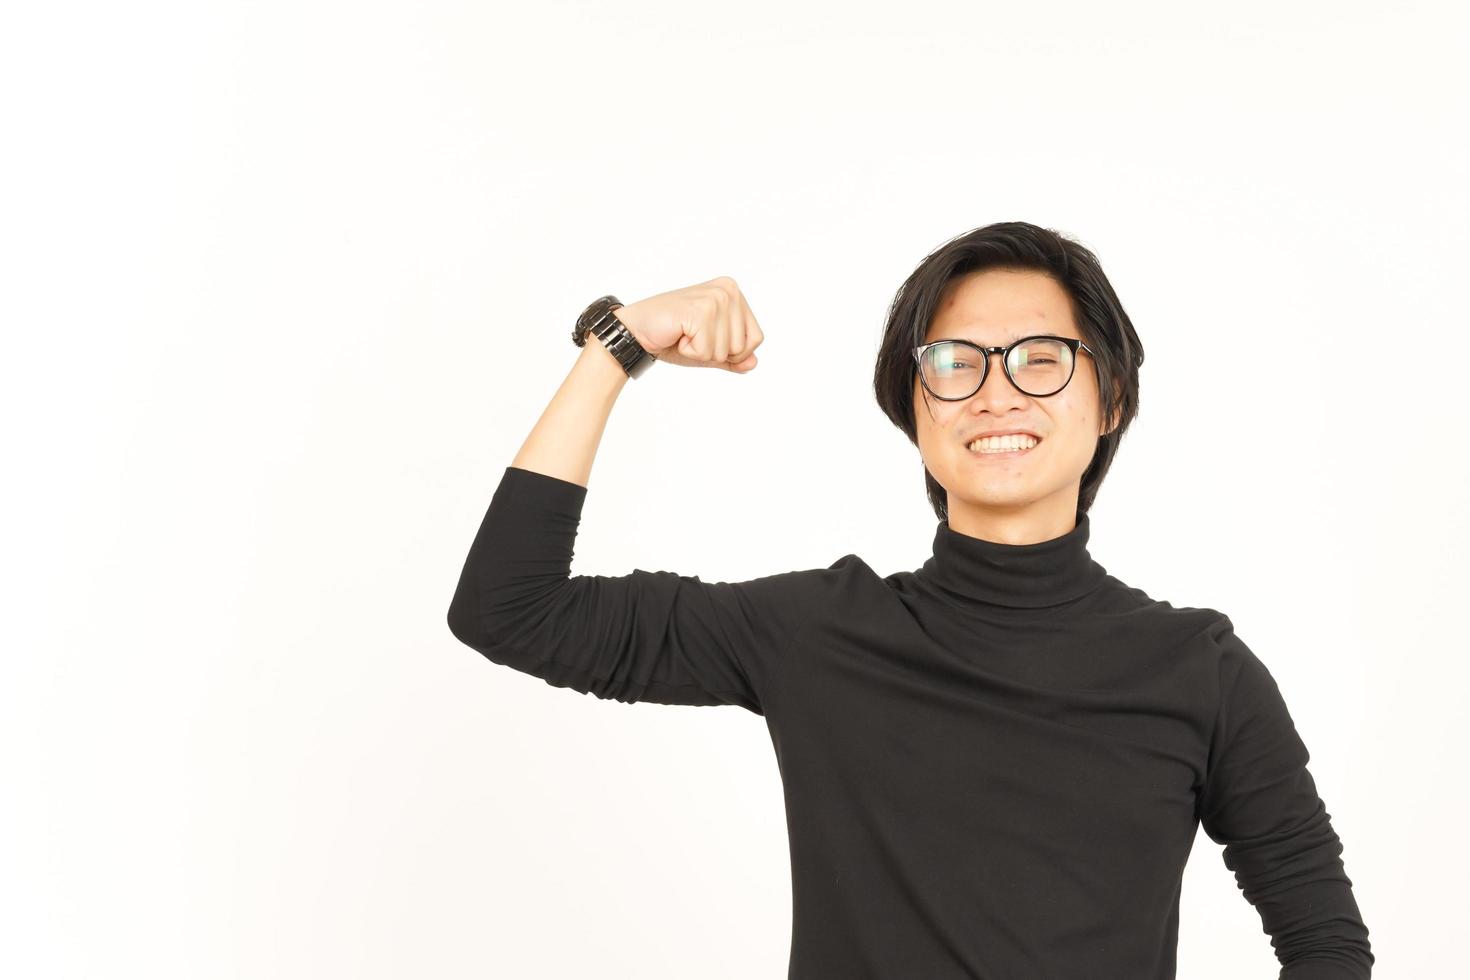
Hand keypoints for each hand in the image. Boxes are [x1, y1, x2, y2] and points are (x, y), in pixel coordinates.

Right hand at [613, 276, 763, 372]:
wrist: (637, 331)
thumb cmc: (672, 337)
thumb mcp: (709, 350)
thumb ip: (733, 357)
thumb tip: (753, 363)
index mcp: (733, 292)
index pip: (757, 338)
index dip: (733, 351)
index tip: (706, 336)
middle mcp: (728, 290)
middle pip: (743, 346)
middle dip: (715, 352)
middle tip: (691, 335)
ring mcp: (715, 298)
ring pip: (725, 350)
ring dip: (701, 352)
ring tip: (684, 334)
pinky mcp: (700, 310)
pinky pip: (706, 351)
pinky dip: (689, 352)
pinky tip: (677, 334)